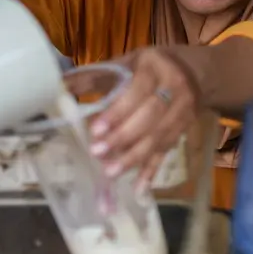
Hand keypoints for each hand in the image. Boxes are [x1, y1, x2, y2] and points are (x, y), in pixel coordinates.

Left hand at [89, 47, 199, 191]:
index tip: (96, 130)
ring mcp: (182, 111)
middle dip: (123, 137)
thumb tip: (57, 85)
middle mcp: (173, 88)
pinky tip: (139, 189)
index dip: (118, 112)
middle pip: (150, 116)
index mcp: (154, 66)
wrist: (195, 73)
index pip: (137, 90)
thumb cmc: (150, 68)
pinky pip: (167, 151)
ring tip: (111, 173)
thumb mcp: (125, 64)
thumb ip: (93, 77)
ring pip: (158, 137)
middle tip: (98, 154)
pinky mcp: (183, 130)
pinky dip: (152, 170)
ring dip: (134, 157)